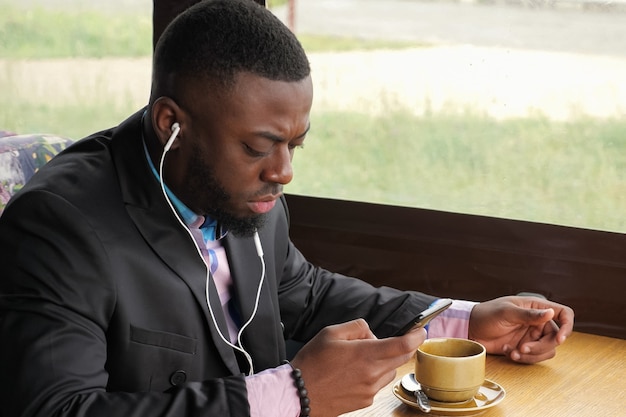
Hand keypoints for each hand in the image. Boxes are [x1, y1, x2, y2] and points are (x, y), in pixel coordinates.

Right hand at [291, 318, 425, 416]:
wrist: (299, 393)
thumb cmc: (312, 363)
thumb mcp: (331, 333)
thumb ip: (356, 327)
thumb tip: (370, 331)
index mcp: (365, 354)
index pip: (403, 345)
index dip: (416, 336)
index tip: (420, 330)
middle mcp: (372, 374)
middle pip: (401, 358)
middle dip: (401, 346)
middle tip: (387, 340)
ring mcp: (370, 390)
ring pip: (391, 371)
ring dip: (385, 361)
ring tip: (361, 357)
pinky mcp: (365, 401)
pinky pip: (379, 384)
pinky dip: (375, 374)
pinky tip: (355, 371)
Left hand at [468, 296, 573, 363]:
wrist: (470, 329)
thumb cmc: (486, 314)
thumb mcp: (506, 312)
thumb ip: (529, 314)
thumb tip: (551, 313)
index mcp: (536, 307)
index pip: (563, 313)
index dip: (567, 326)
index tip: (559, 339)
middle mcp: (537, 321)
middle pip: (555, 337)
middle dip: (540, 346)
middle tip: (523, 348)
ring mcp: (532, 335)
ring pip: (547, 350)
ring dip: (531, 355)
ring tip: (513, 351)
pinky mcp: (524, 347)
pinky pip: (534, 357)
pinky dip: (522, 358)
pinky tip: (508, 351)